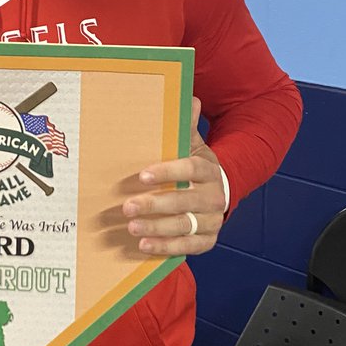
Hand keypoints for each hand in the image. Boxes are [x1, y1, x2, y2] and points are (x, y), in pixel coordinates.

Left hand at [122, 97, 226, 256]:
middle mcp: (214, 196)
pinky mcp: (208, 240)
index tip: (141, 176)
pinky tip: (144, 245)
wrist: (219, 192)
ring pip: (184, 225)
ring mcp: (213, 220)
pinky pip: (188, 246)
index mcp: (209, 169)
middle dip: (154, 204)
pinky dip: (166, 247)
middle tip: (127, 206)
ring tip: (131, 227)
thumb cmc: (196, 167)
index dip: (167, 172)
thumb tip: (190, 99)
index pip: (190, 169)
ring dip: (156, 228)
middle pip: (184, 201)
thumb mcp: (192, 146)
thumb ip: (187, 127)